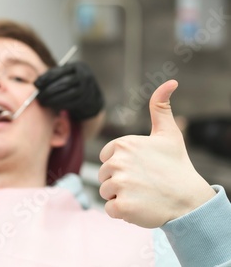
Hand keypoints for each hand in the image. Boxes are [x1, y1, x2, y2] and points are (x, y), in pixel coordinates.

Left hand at [34, 61, 103, 120]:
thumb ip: (52, 76)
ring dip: (53, 99)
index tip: (36, 84)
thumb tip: (36, 83)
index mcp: (78, 66)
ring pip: (68, 94)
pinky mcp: (86, 100)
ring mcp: (87, 89)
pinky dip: (60, 104)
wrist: (89, 93)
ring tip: (43, 102)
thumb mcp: (64, 74)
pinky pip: (71, 103)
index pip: (61, 71)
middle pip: (65, 83)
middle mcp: (85, 76)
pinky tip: (52, 105)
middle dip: (49, 90)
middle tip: (38, 96)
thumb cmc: (71, 81)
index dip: (47, 78)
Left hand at [98, 80, 215, 227]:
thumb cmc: (176, 166)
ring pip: (106, 193)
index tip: (140, 169)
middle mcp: (118, 162)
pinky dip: (122, 212)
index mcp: (123, 144)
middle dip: (120, 182)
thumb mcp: (168, 133)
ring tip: (142, 194)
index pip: (106, 158)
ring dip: (121, 197)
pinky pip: (110, 210)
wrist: (190, 201)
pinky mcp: (121, 207)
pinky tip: (140, 206)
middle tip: (143, 183)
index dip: (121, 166)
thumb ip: (160, 107)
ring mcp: (119, 185)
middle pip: (104, 176)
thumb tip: (170, 82)